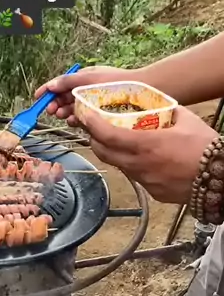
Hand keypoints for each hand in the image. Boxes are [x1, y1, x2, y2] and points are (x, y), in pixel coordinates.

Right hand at [35, 66, 135, 123]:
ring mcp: (93, 101)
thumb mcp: (89, 78)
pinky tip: (75, 122)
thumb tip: (51, 86)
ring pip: (72, 108)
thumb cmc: (116, 82)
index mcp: (83, 78)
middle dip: (55, 104)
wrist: (141, 92)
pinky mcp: (99, 113)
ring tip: (63, 117)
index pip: (60, 83)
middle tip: (52, 111)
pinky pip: (83, 116)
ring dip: (65, 112)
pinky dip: (77, 119)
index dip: (47, 91)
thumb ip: (68, 82)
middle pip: (64, 97)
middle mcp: (86, 89)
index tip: (37, 99)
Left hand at [84, 106, 216, 203]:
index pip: (107, 135)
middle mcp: (140, 165)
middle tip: (94, 128)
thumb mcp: (186, 120)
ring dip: (112, 153)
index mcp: (146, 145)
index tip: (85, 116)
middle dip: (94, 139)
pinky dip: (131, 166)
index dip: (92, 125)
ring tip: (115, 141)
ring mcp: (145, 181)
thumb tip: (157, 103)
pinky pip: (135, 177)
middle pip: (104, 153)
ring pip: (119, 166)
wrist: (220, 179)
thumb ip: (167, 109)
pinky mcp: (152, 192)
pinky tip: (140, 158)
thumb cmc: (205, 148)